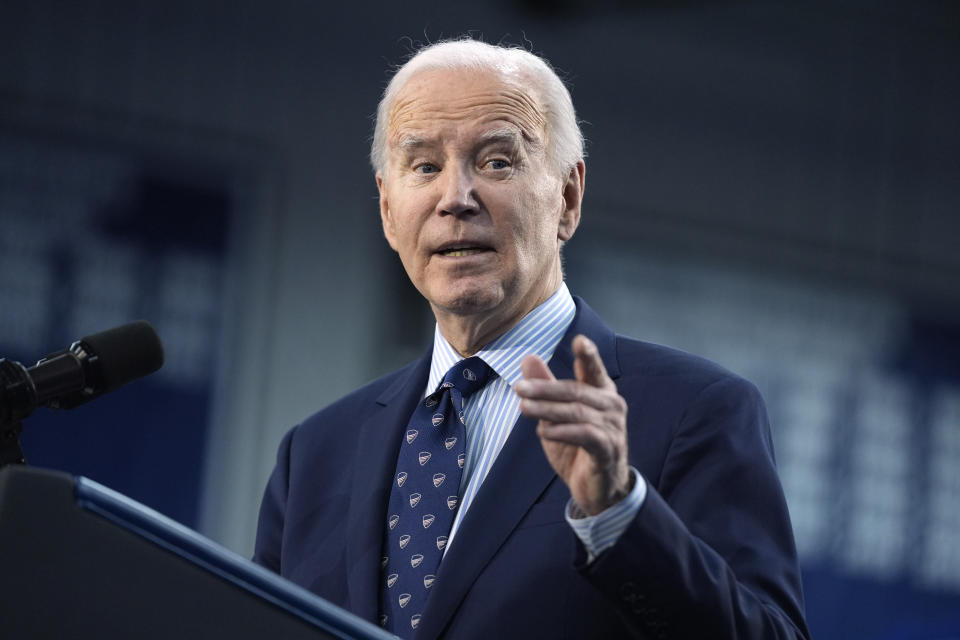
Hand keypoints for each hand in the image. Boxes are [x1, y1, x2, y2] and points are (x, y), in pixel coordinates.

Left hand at [515, 335, 631, 515]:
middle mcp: (611, 406)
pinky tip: (545, 432)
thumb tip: (528, 357)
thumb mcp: (556, 415)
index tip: (580, 340)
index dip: (588, 355)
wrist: (597, 488)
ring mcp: (613, 428)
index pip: (593, 369)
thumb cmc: (577, 445)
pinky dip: (563, 432)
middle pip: (575, 391)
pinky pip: (585, 436)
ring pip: (576, 412)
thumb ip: (545, 386)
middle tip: (518, 388)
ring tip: (523, 408)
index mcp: (601, 392)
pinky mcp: (608, 450)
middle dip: (544, 389)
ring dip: (547, 410)